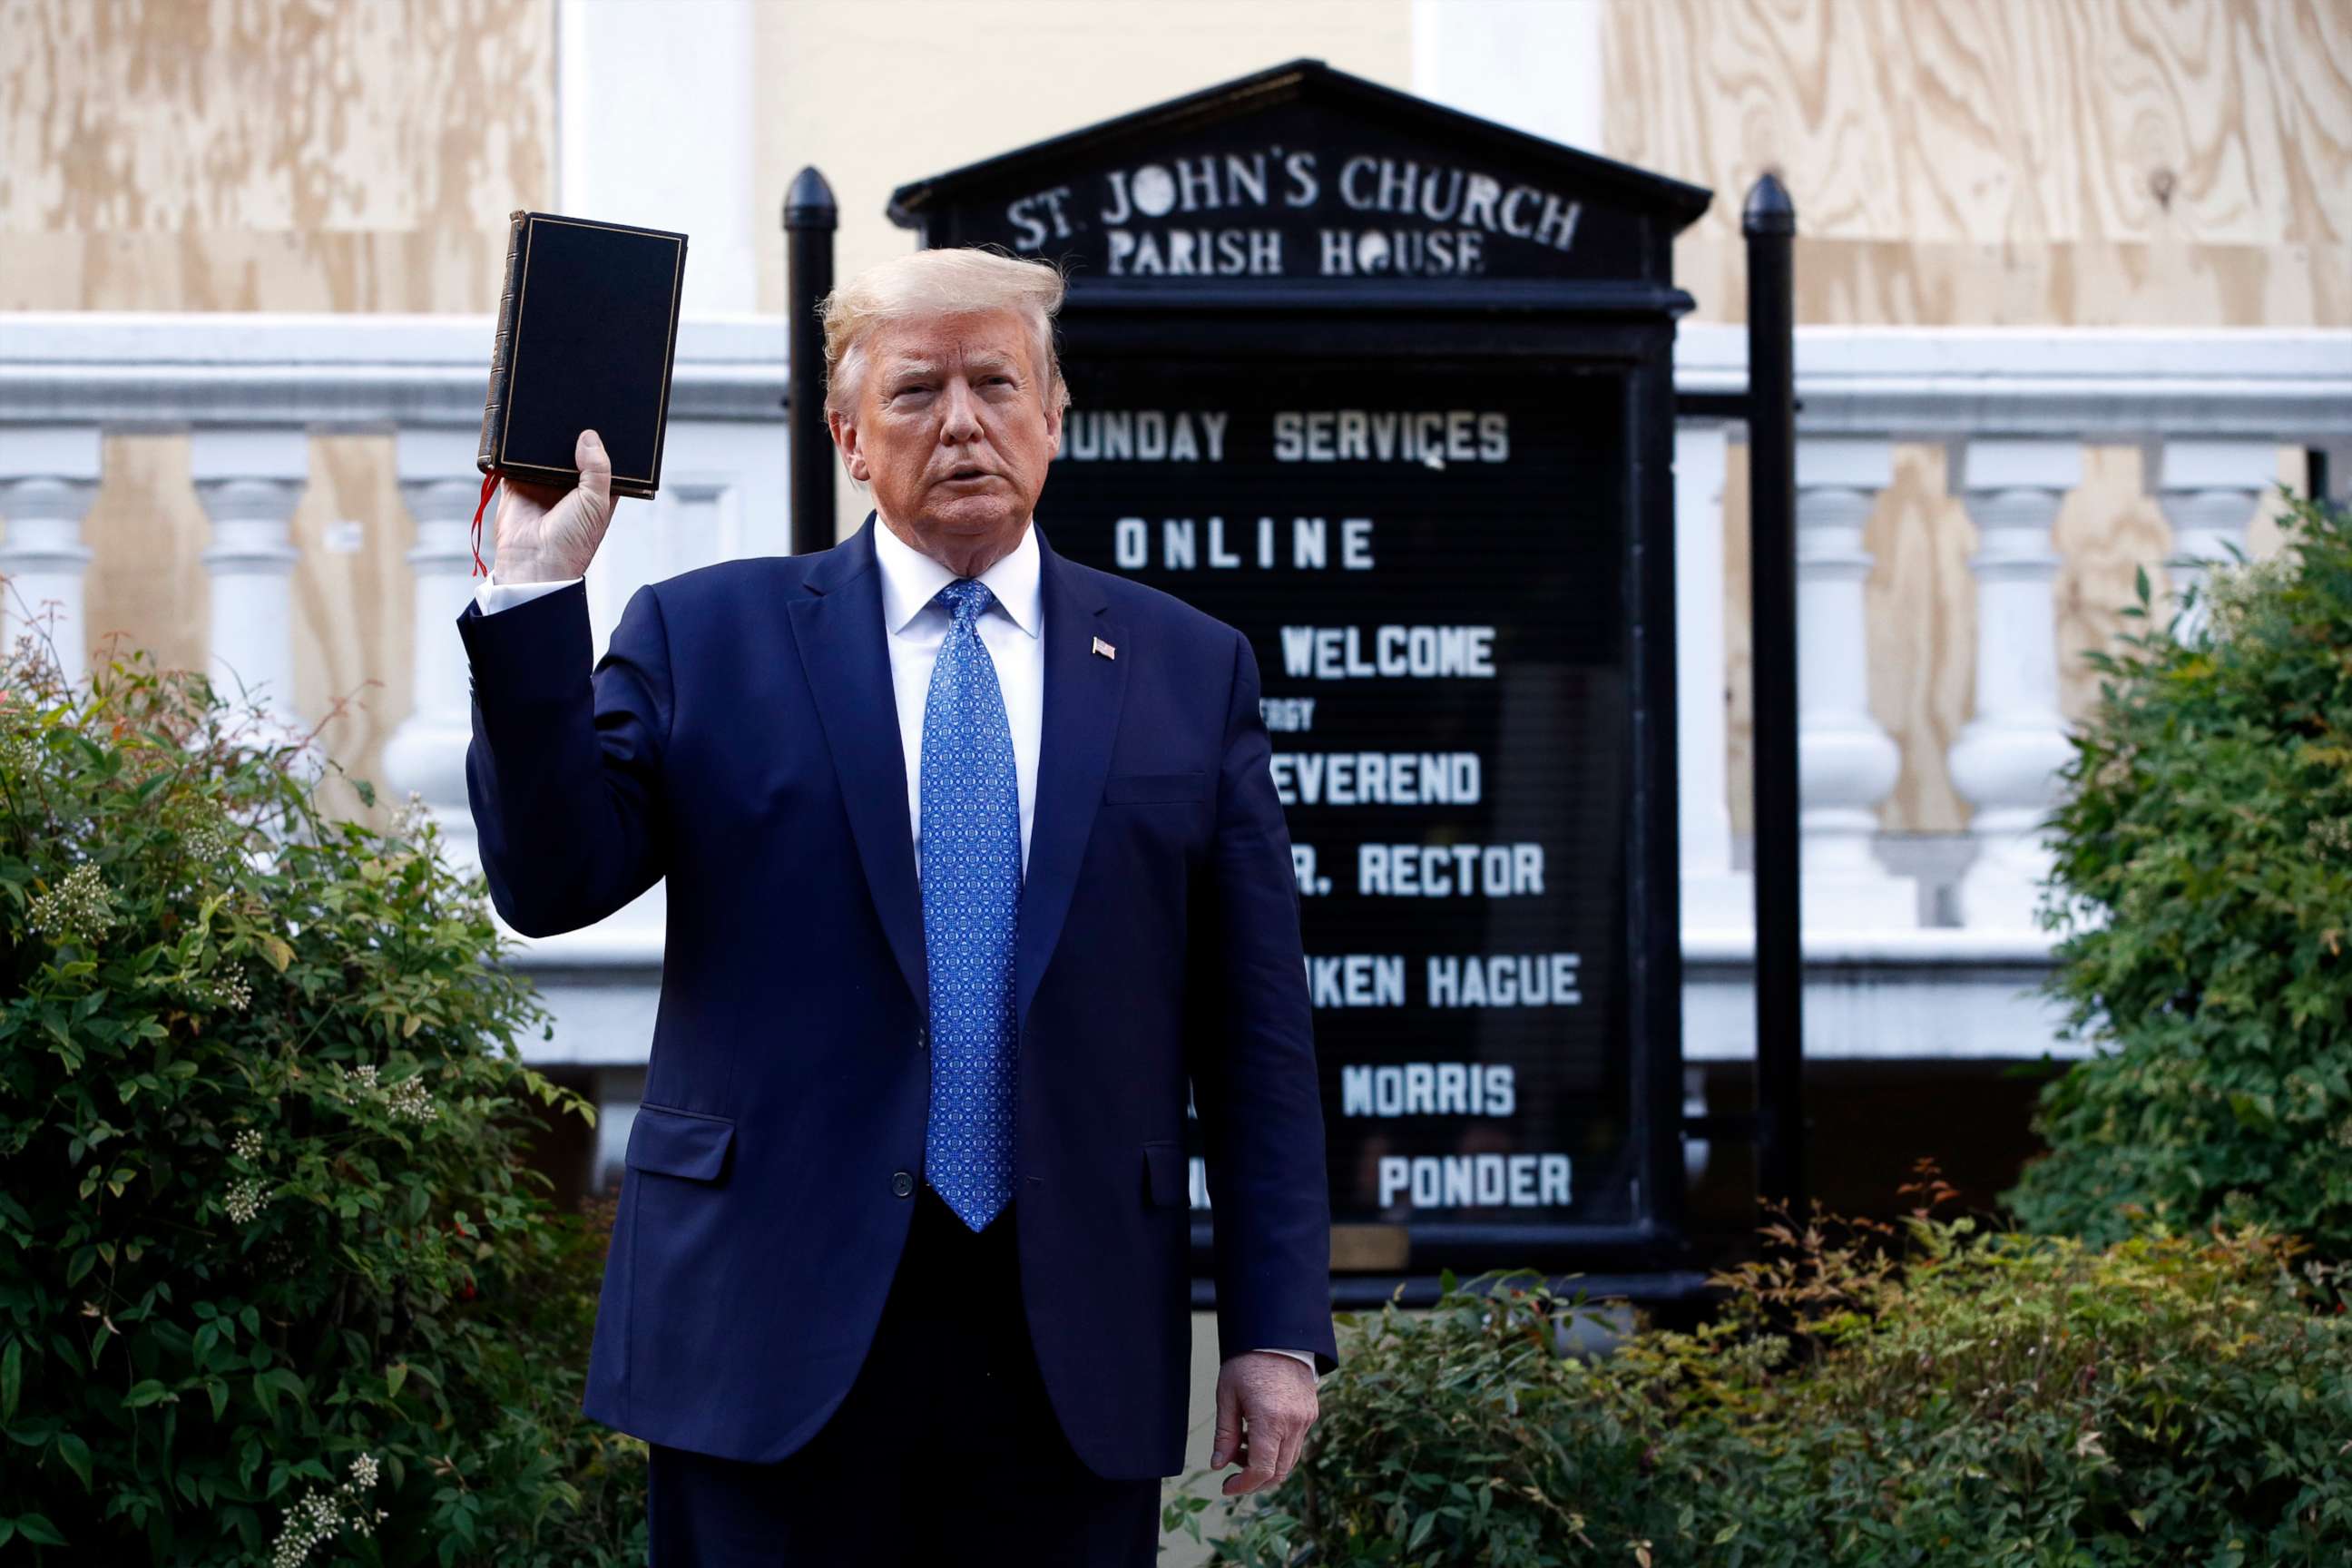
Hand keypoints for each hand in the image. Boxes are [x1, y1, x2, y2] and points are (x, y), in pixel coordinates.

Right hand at [492, 428, 618, 580]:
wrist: (535, 563)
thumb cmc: (572, 542)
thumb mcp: (596, 502)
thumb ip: (597, 469)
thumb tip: (590, 437)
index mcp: (595, 492)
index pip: (601, 461)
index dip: (602, 444)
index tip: (603, 421)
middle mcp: (569, 487)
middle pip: (570, 452)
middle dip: (571, 436)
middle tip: (573, 410)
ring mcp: (542, 485)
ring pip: (543, 453)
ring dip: (544, 439)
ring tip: (548, 413)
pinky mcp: (516, 485)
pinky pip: (514, 461)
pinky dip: (515, 448)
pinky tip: (521, 431)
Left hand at [1209, 1350, 1317, 1495]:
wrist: (1277, 1335)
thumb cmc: (1247, 1361)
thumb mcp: (1227, 1396)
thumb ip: (1224, 1434)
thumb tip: (1219, 1464)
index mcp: (1269, 1419)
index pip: (1261, 1470)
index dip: (1243, 1485)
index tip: (1227, 1487)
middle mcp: (1293, 1423)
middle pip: (1279, 1472)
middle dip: (1255, 1480)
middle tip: (1232, 1472)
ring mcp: (1305, 1419)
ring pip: (1289, 1460)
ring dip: (1266, 1465)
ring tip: (1242, 1447)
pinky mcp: (1310, 1413)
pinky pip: (1296, 1443)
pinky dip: (1277, 1450)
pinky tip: (1257, 1435)